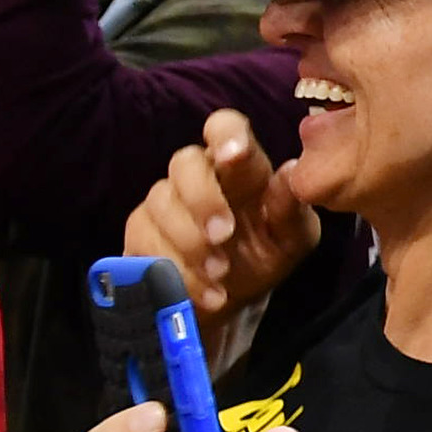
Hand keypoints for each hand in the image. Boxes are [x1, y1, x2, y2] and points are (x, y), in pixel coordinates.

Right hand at [123, 111, 321, 344]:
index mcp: (239, 168)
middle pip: (184, 161)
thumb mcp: (292, 238)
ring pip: (161, 205)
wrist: (231, 303)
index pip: (224, 128)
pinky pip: (144, 243)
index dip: (226, 134)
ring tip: (220, 274)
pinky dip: (177, 272)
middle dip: (202, 198)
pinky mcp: (139, 235)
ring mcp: (163, 204)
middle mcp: (198, 177)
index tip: (235, 154)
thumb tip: (290, 170)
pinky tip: (205, 292)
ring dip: (190, 243)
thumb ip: (291, 208)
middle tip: (224, 235)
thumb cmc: (265, 255)